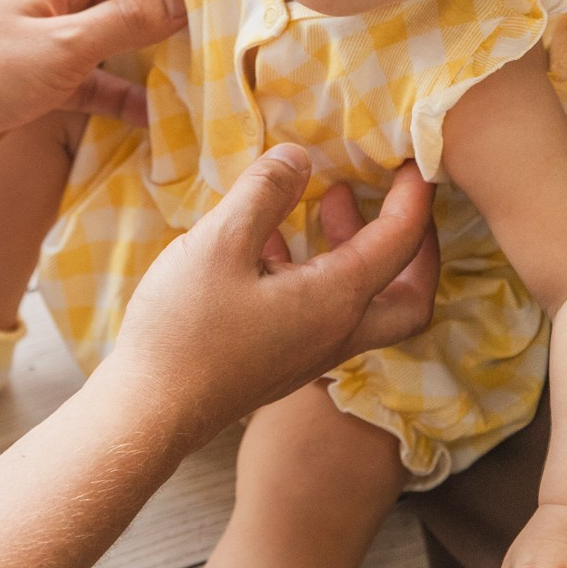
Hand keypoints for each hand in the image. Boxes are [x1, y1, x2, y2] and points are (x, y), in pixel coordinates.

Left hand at [0, 0, 184, 175]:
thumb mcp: (63, 47)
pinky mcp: (35, 80)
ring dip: (141, 43)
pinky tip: (154, 116)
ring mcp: (41, 36)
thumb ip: (125, 21)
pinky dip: (118, 93)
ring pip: (104, 27)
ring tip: (193, 58)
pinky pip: (89, 78)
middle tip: (197, 8)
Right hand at [112, 145, 440, 441]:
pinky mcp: (282, 360)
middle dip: (416, 246)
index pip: (401, 241)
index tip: (413, 159)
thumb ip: (264, 192)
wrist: (151, 412)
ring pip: (365, 303)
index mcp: (337, 300)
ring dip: (361, 252)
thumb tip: (299, 155)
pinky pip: (323, 311)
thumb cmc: (185, 330)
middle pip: (410, 295)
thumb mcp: (220, 242)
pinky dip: (319, 271)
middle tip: (396, 200)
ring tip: (328, 202)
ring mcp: (311, 352)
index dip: (413, 196)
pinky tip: (272, 243)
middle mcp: (338, 332)